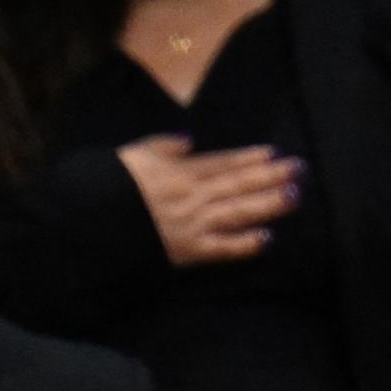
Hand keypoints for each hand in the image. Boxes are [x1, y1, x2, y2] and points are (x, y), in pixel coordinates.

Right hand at [115, 135, 300, 265]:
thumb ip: (163, 147)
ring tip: (294, 195)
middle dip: (270, 176)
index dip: (249, 158)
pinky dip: (244, 244)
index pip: (221, 163)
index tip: (274, 153)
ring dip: (268, 204)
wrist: (91, 223)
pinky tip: (267, 239)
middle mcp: (191, 197)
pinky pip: (221, 249)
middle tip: (300, 169)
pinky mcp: (189, 252)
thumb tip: (189, 139)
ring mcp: (193, 225)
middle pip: (237, 184)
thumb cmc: (107, 187)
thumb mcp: (133, 156)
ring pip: (237, 212)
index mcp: (177, 172)